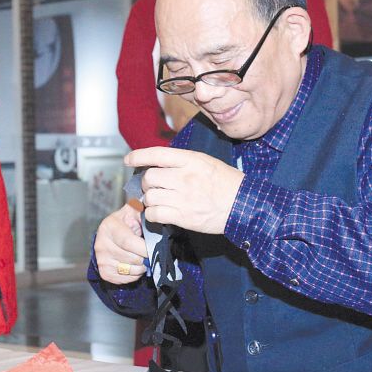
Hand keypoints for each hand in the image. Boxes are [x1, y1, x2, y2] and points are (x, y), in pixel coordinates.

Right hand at [94, 203, 147, 284]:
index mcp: (109, 227)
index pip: (128, 242)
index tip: (153, 248)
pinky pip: (125, 279)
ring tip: (141, 258)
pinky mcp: (104, 272)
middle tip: (149, 253)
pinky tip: (134, 265)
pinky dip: (134, 275)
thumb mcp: (133, 211)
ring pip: (130, 270)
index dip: (144, 248)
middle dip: (145, 258)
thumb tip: (153, 212)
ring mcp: (101, 260)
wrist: (111, 235)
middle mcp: (101, 244)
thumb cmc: (126, 222)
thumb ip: (143, 211)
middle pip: (131, 258)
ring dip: (141, 267)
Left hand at [126, 147, 242, 233]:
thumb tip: (159, 165)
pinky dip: (153, 215)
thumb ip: (183, 162)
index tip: (128, 160)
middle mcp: (184, 177)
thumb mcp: (206, 162)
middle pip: (149, 178)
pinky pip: (155, 214)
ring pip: (150, 197)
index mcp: (191, 160)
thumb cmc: (227, 183)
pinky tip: (160, 213)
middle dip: (147, 183)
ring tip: (159, 201)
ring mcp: (183, 197)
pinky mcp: (183, 216)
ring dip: (150, 200)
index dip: (138, 156)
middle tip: (153, 187)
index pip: (156, 154)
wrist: (243, 206)